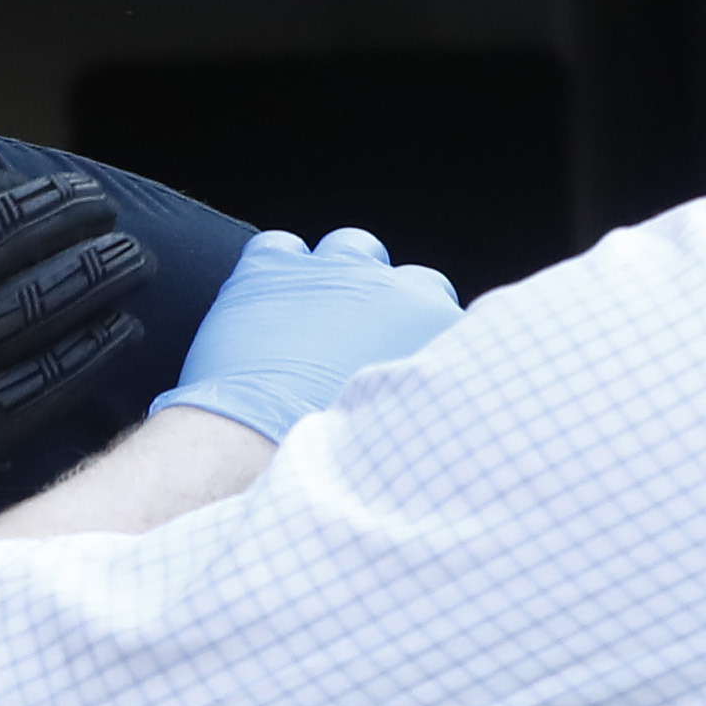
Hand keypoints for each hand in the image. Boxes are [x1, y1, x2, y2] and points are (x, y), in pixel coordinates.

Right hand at [0, 165, 154, 605]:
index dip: (12, 192)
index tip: (46, 188)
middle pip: (15, 241)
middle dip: (68, 217)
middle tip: (103, 209)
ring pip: (46, 300)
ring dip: (96, 272)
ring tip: (131, 257)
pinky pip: (53, 379)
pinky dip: (93, 348)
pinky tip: (121, 331)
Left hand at [150, 228, 462, 445]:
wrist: (257, 446)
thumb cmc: (340, 458)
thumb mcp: (408, 431)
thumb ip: (426, 401)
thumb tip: (429, 406)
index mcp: (435, 324)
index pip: (449, 318)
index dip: (429, 343)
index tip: (411, 366)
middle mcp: (392, 286)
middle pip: (415, 282)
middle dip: (398, 308)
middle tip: (372, 347)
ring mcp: (331, 270)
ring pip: (352, 249)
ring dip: (343, 276)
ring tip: (323, 318)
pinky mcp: (270, 268)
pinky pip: (279, 248)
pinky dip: (275, 269)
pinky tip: (269, 302)